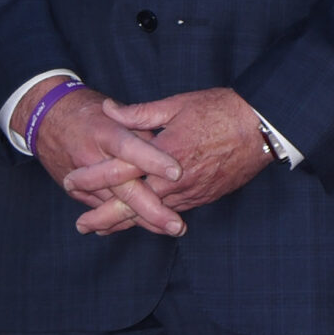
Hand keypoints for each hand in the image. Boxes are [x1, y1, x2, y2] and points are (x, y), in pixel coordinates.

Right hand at [12, 80, 184, 236]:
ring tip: (170, 230)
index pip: (130, 148)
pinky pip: (102, 208)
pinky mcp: (76, 192)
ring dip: (142, 220)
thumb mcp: (115, 109)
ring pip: (114, 205)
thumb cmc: (90, 111)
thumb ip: (140, 126)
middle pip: (123, 188)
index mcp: (105, 132)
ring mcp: (82, 179)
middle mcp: (92, 158)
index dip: (153, 160)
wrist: (45, 118)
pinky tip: (148, 227)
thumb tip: (164, 142)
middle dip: (151, 209)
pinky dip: (123, 219)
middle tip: (176, 225)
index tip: (177, 173)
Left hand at [65, 86, 273, 232]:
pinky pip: (173, 213)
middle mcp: (175, 178)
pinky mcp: (205, 197)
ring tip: (103, 230)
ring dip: (125, 223)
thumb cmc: (222, 110)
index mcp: (164, 152)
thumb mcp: (178, 104)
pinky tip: (142, 222)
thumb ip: (140, 113)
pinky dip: (153, 220)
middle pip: (132, 205)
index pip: (120, 170)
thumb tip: (109, 110)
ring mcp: (191, 191)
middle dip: (103, 217)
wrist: (262, 127)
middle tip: (80, 226)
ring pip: (152, 214)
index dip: (92, 178)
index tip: (70, 182)